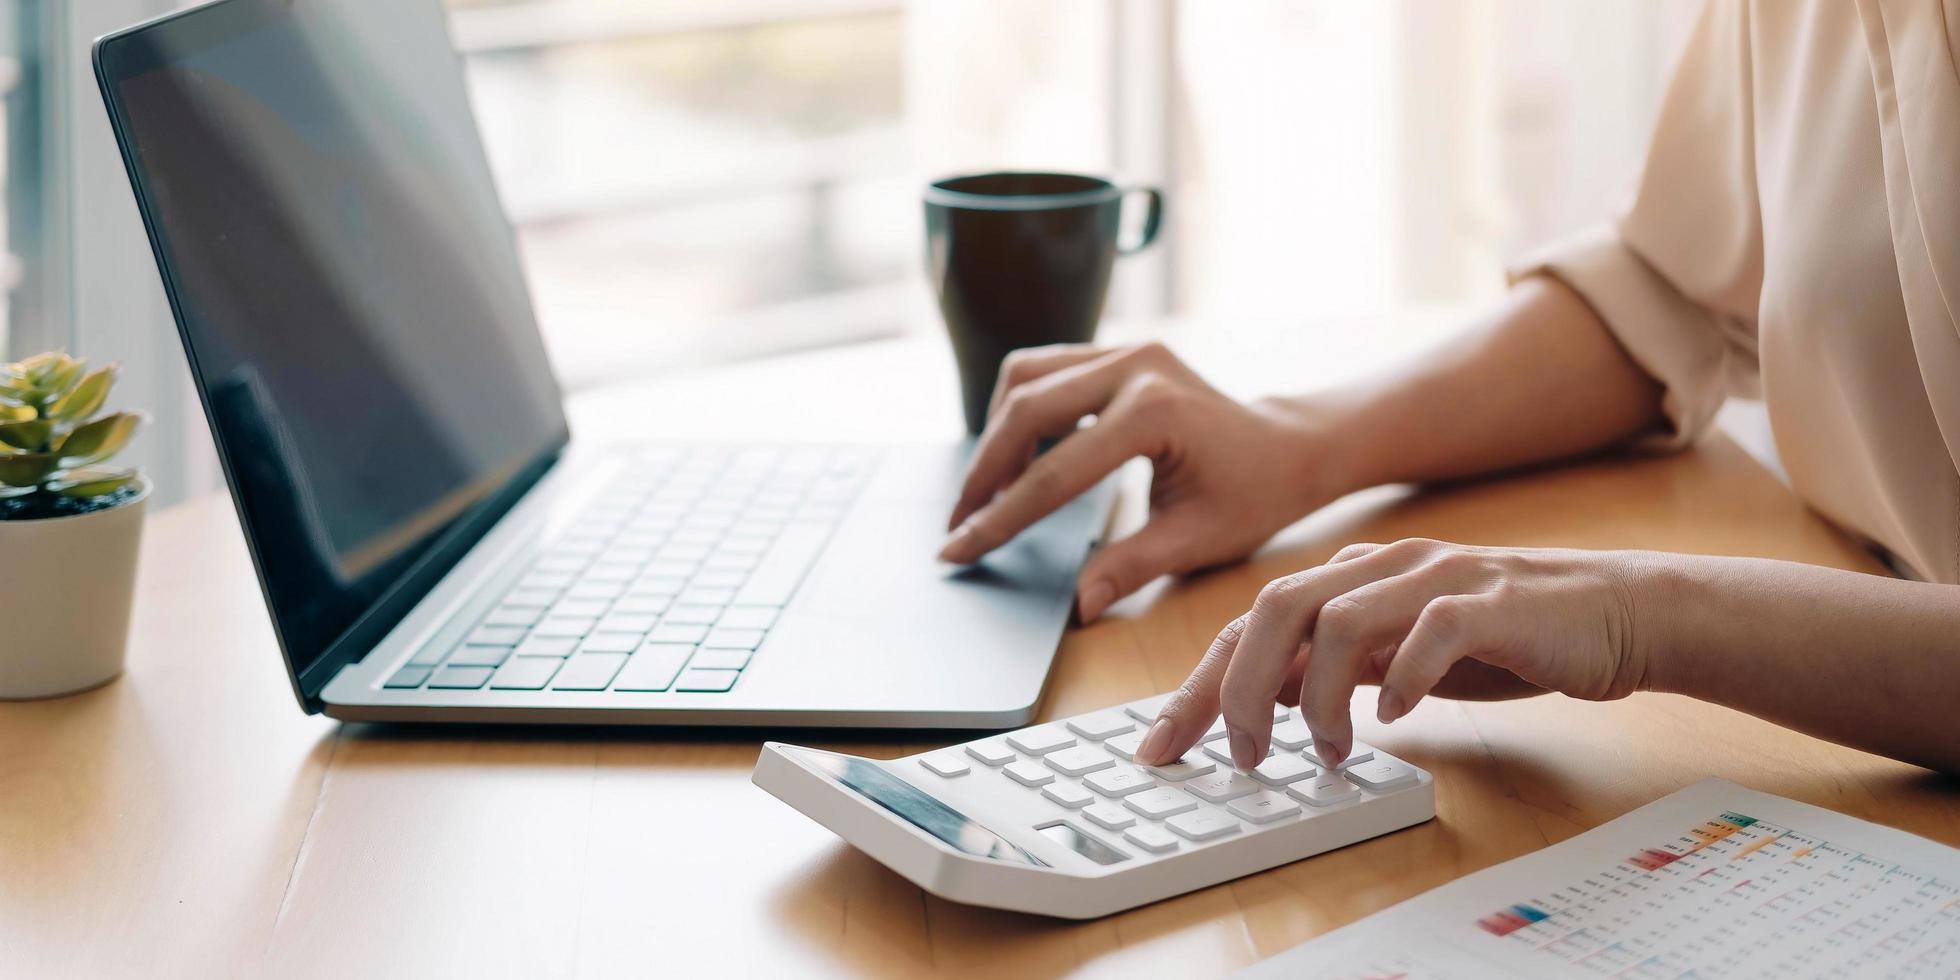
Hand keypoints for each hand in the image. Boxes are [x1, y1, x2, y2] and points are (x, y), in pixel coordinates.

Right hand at [940, 342, 1343, 620]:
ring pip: (1026, 378)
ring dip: (997, 434)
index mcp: (1155, 413)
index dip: (1003, 518)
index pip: (1057, 472)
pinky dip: (1019, 411)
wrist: (1289, 448)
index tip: (959, 549)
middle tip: (959, 524)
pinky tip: (1017, 456)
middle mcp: (1135, 366)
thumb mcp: (1194, 540)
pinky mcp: (1118, 351)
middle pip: (1026, 412)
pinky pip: (1045, 370)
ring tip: (987, 493)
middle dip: (985, 473)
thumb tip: (1077, 606)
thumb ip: (1129, 568)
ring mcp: (1125, 350)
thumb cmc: (1252, 495)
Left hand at [1136, 538, 1656, 769]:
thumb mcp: (1397, 656)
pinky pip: (1432, 631)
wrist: (1614, 613)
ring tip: (1325, 749)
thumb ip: (1330, 668)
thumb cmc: (1502, 639)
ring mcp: (1437, 578)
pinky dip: (1403, 678)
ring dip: (1317, 695)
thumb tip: (1255, 701)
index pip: (1251, 623)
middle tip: (1241, 752)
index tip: (1162, 744)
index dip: (1200, 683)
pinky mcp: (1492, 603)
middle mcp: (1384, 569)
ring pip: (1340, 618)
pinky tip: (1396, 719)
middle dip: (1238, 686)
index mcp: (1353, 580)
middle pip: (1276, 608)